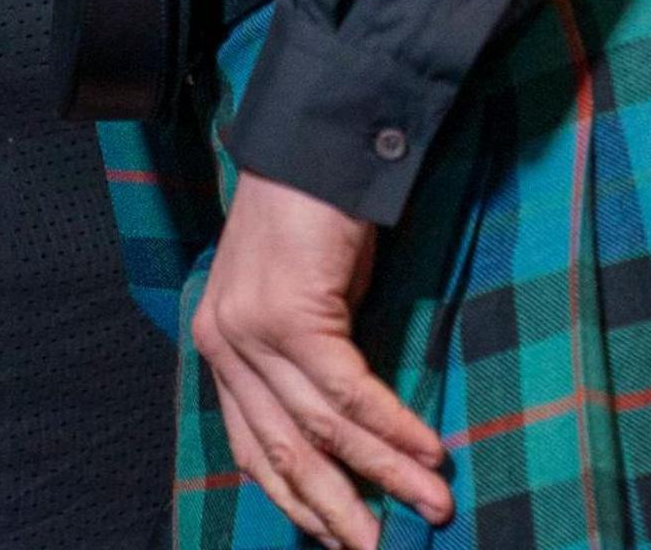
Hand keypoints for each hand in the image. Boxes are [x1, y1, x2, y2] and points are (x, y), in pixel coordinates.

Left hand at [193, 172, 450, 546]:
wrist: (317, 142)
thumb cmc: (318, 219)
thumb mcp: (304, 299)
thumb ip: (310, 362)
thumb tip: (350, 436)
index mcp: (219, 344)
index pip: (251, 445)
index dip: (296, 498)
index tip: (336, 535)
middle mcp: (222, 342)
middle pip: (282, 451)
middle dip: (337, 509)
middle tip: (376, 549)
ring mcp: (250, 329)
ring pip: (321, 427)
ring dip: (384, 471)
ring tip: (432, 504)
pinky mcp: (289, 312)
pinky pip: (347, 389)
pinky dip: (392, 426)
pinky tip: (427, 451)